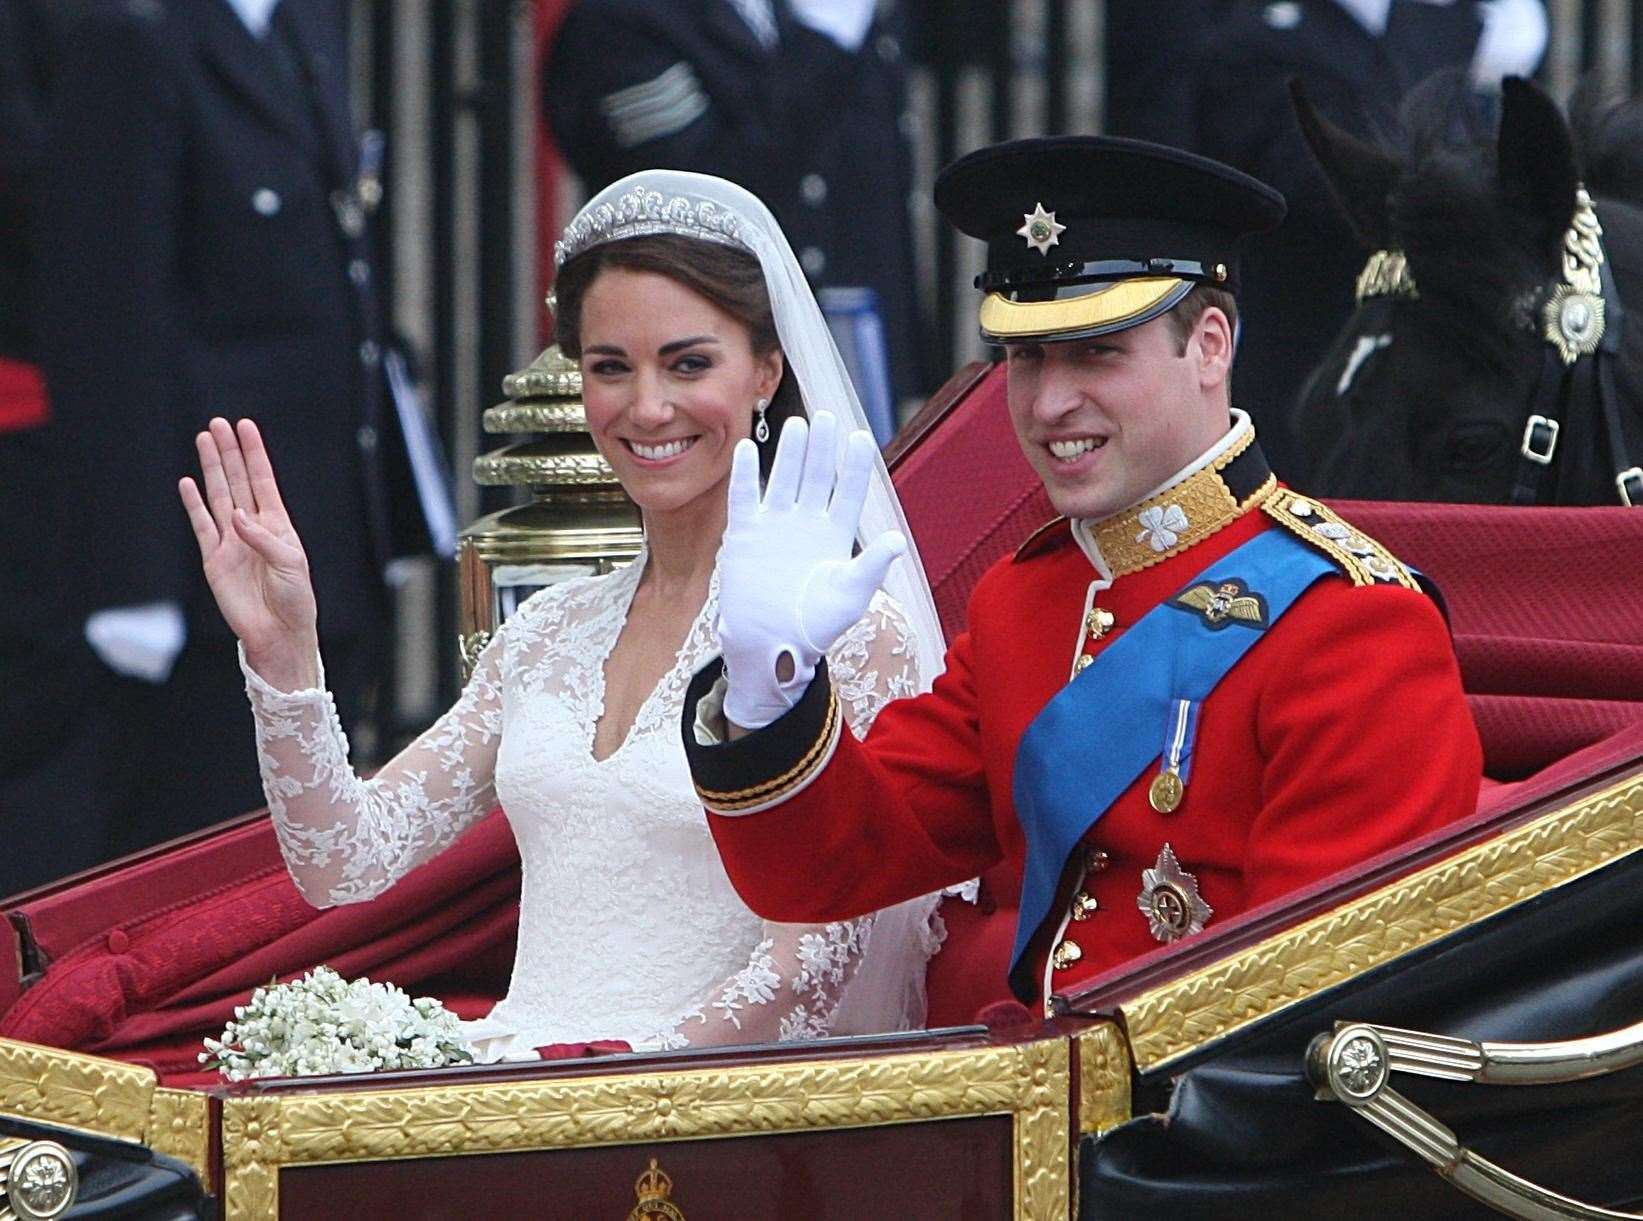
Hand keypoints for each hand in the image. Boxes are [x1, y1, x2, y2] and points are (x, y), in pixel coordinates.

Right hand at [178, 418, 319, 687]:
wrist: (277, 632)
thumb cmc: (294, 599)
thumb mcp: (291, 565)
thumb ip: (264, 538)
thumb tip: (236, 516)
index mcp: (277, 525)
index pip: (263, 480)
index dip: (254, 454)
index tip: (246, 426)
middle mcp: (253, 527)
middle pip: (237, 481)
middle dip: (229, 453)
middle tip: (218, 424)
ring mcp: (231, 541)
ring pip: (218, 496)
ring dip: (210, 469)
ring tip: (203, 440)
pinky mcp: (214, 559)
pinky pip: (201, 525)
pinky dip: (194, 504)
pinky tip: (188, 482)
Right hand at [717, 411, 906, 728]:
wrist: (770, 647)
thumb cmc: (815, 627)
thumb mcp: (850, 597)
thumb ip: (871, 567)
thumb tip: (897, 539)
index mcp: (835, 537)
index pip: (848, 493)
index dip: (854, 466)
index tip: (860, 437)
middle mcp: (806, 525)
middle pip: (816, 477)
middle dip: (822, 449)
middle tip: (827, 418)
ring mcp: (774, 527)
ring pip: (782, 480)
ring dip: (789, 454)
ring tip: (797, 425)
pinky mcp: (744, 535)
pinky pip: (744, 498)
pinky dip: (744, 475)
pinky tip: (747, 448)